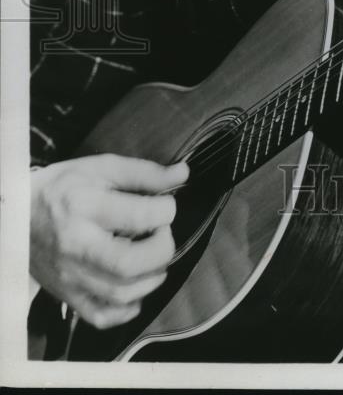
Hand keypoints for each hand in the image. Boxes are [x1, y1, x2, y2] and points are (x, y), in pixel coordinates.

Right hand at [30, 153, 188, 329]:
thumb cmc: (62, 188)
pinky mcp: (68, 296)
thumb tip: (182, 174)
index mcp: (84, 207)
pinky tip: (135, 286)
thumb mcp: (101, 168)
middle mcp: (76, 246)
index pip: (140, 216)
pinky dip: (128, 308)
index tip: (166, 204)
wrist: (17, 216)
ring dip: (152, 277)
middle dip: (162, 248)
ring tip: (151, 256)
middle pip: (130, 264)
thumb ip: (144, 173)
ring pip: (121, 294)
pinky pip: (102, 317)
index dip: (166, 210)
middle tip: (160, 233)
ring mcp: (71, 276)